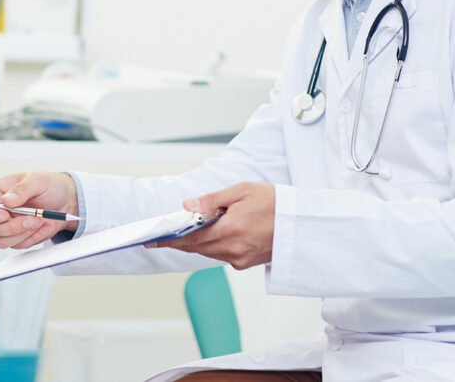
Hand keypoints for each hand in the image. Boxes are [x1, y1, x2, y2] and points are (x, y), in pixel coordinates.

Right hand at [0, 172, 77, 248]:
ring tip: (39, 220)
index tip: (4, 215)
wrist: (65, 200)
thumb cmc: (47, 186)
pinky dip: (32, 237)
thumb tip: (6, 200)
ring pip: (2, 241)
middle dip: (12, 226)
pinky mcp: (18, 238)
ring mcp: (6, 227)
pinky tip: (43, 225)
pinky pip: (18, 245)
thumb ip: (21, 189)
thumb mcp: (37, 180)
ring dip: (22, 233)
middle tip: (31, 218)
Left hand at [147, 181, 274, 269]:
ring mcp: (240, 259)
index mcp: (231, 230)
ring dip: (198, 242)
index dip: (169, 240)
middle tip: (165, 233)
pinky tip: (214, 234)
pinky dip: (213, 246)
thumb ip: (211, 200)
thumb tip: (187, 206)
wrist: (301, 223)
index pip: (191, 239)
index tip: (153, 241)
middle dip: (180, 241)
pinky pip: (221, 255)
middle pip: (197, 248)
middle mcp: (234, 249)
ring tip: (190, 229)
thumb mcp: (241, 191)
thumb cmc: (274, 203)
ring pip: (208, 252)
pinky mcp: (246, 263)